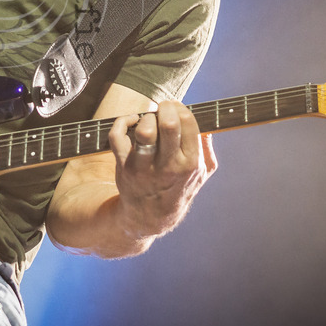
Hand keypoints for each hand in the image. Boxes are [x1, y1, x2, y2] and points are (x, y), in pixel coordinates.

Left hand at [107, 100, 215, 239]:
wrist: (151, 216)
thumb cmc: (178, 188)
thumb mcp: (202, 173)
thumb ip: (207, 148)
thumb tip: (206, 125)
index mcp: (191, 163)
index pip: (188, 123)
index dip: (180, 108)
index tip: (175, 108)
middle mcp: (169, 166)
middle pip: (168, 125)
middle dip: (165, 108)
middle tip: (162, 109)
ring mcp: (145, 167)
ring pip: (144, 131)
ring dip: (146, 118)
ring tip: (148, 120)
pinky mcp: (125, 167)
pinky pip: (117, 136)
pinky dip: (122, 122)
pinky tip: (130, 122)